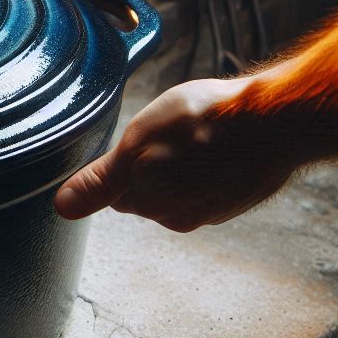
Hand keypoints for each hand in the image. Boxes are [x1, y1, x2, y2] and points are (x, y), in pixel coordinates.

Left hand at [54, 75, 306, 231]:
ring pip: (177, 189)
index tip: (137, 141)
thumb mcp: (139, 142)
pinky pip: (208, 186)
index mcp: (145, 200)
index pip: (115, 192)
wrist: (272, 123)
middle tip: (169, 133)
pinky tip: (220, 144)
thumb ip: (100, 180)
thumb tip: (64, 207)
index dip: (122, 163)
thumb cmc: (205, 123)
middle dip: (150, 168)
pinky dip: (209, 168)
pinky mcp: (234, 200)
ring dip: (181, 167)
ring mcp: (207, 209)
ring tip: (197, 136)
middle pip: (145, 194)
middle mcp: (174, 214)